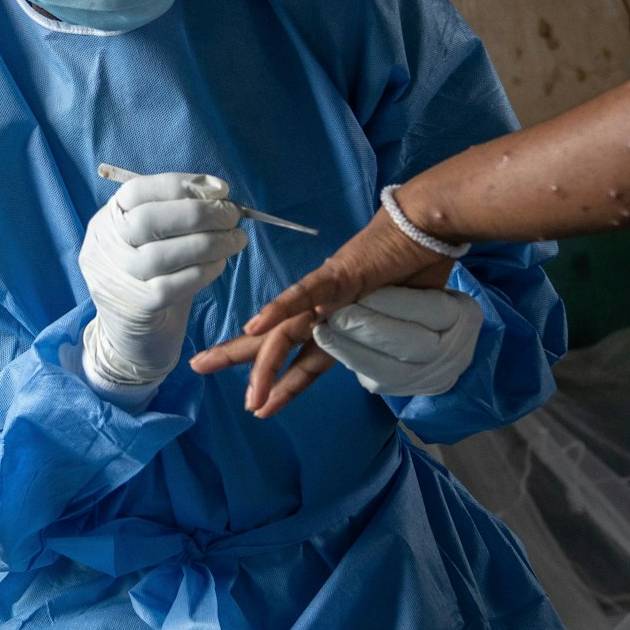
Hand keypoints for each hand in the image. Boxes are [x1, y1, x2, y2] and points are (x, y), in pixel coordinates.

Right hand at [80, 172, 247, 395]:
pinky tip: (220, 265)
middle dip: (200, 213)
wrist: (133, 341)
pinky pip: (174, 285)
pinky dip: (203, 271)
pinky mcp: (136, 309)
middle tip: (233, 216)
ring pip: (162, 254)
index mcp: (106, 221)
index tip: (220, 189)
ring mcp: (116, 279)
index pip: (136, 190)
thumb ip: (176, 216)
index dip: (181, 185)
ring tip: (236, 240)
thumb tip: (219, 195)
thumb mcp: (153, 240)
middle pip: (149, 219)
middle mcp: (103, 247)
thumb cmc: (151, 280)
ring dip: (209, 243)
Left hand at [190, 211, 452, 414]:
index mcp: (338, 320)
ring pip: (286, 331)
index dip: (279, 380)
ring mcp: (330, 294)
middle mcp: (326, 309)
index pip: (301, 357)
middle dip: (237, 357)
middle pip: (276, 342)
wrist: (430, 228)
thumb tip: (391, 362)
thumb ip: (389, 340)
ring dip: (260, 361)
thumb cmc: (419, 268)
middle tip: (198, 367)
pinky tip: (254, 325)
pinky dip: (280, 310)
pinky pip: (306, 295)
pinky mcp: (340, 276)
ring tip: (240, 390)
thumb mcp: (405, 318)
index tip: (258, 402)